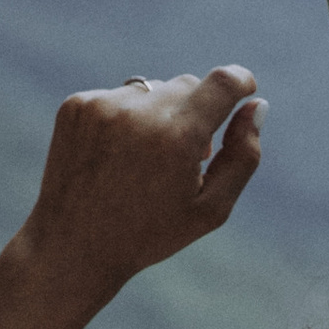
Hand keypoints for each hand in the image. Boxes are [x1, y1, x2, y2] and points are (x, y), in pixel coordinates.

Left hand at [24, 66, 264, 303]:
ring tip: (144, 163)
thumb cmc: (150, 233)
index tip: (246, 88)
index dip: (241, 81)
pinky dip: (126, 119)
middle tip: (186, 157)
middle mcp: (139, 113)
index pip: (223, 82)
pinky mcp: (76, 106)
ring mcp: (102, 106)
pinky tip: (115, 158)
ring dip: (159, 116)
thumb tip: (256, 106)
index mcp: (178, 139)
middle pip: (189, 85)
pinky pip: (119, 96)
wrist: (72, 247)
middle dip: (196, 113)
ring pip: (153, 90)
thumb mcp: (210, 209)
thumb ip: (243, 156)